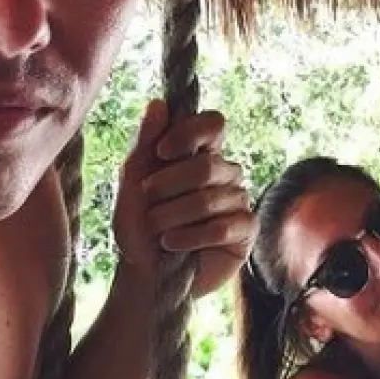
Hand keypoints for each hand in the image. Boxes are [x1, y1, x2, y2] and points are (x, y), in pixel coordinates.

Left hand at [112, 99, 256, 296]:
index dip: (190, 132)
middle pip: (207, 164)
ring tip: (159, 232)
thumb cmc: (139, 227)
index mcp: (200, 154)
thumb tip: (159, 103)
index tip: (162, 152)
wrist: (146, 275)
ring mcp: (238, 201)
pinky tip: (173, 245)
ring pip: (211, 198)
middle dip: (169, 186)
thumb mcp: (133, 183)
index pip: (213, 123)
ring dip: (173, 217)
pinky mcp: (246, 231)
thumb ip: (145, 143)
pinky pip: (223, 225)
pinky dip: (190, 236)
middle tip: (148, 202)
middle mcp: (224, 173)